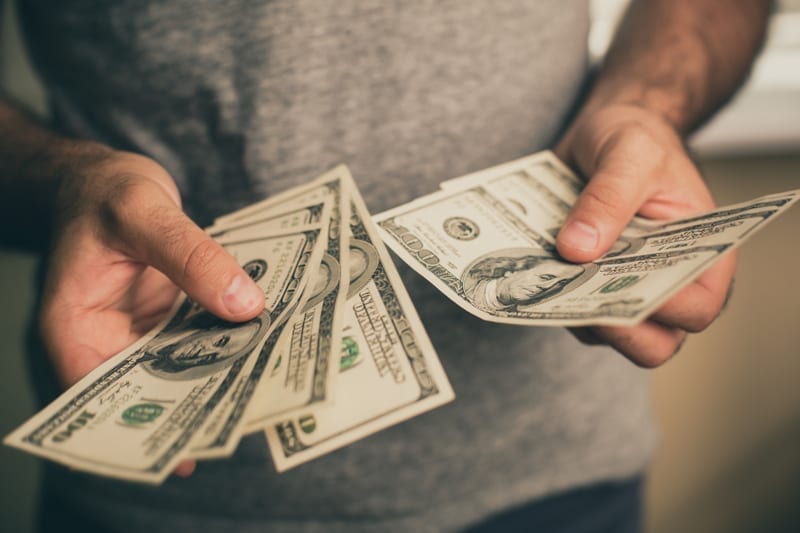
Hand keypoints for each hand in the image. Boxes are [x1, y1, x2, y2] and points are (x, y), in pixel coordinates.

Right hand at [38, 146, 263, 475]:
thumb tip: (245, 305)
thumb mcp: (145, 212)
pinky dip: (227, 344)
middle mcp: (105, 340)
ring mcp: (138, 333)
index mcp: (75, 326)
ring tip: (267, 391)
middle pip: (148, 389)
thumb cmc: (106, 191)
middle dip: (195, 404)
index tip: (193, 441)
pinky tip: (264, 349)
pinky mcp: (166, 320)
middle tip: (248, 417)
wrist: (107, 176)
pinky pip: (198, 341)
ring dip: (219, 376)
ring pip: (180, 369)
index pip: (100, 395)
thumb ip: (191, 255)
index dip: (145, 422)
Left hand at [554, 104, 734, 366]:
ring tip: (538, 274)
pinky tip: (525, 265)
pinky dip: (545, 294)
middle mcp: (666, 283)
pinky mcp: (582, 286)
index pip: (695, 308)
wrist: (604, 130)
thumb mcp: (629, 154)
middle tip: (569, 290)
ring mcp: (621, 289)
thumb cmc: (637, 138)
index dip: (662, 310)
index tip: (618, 286)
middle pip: (649, 342)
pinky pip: (564, 309)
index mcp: (703, 255)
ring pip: (599, 330)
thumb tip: (577, 250)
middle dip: (608, 324)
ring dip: (567, 308)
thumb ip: (608, 199)